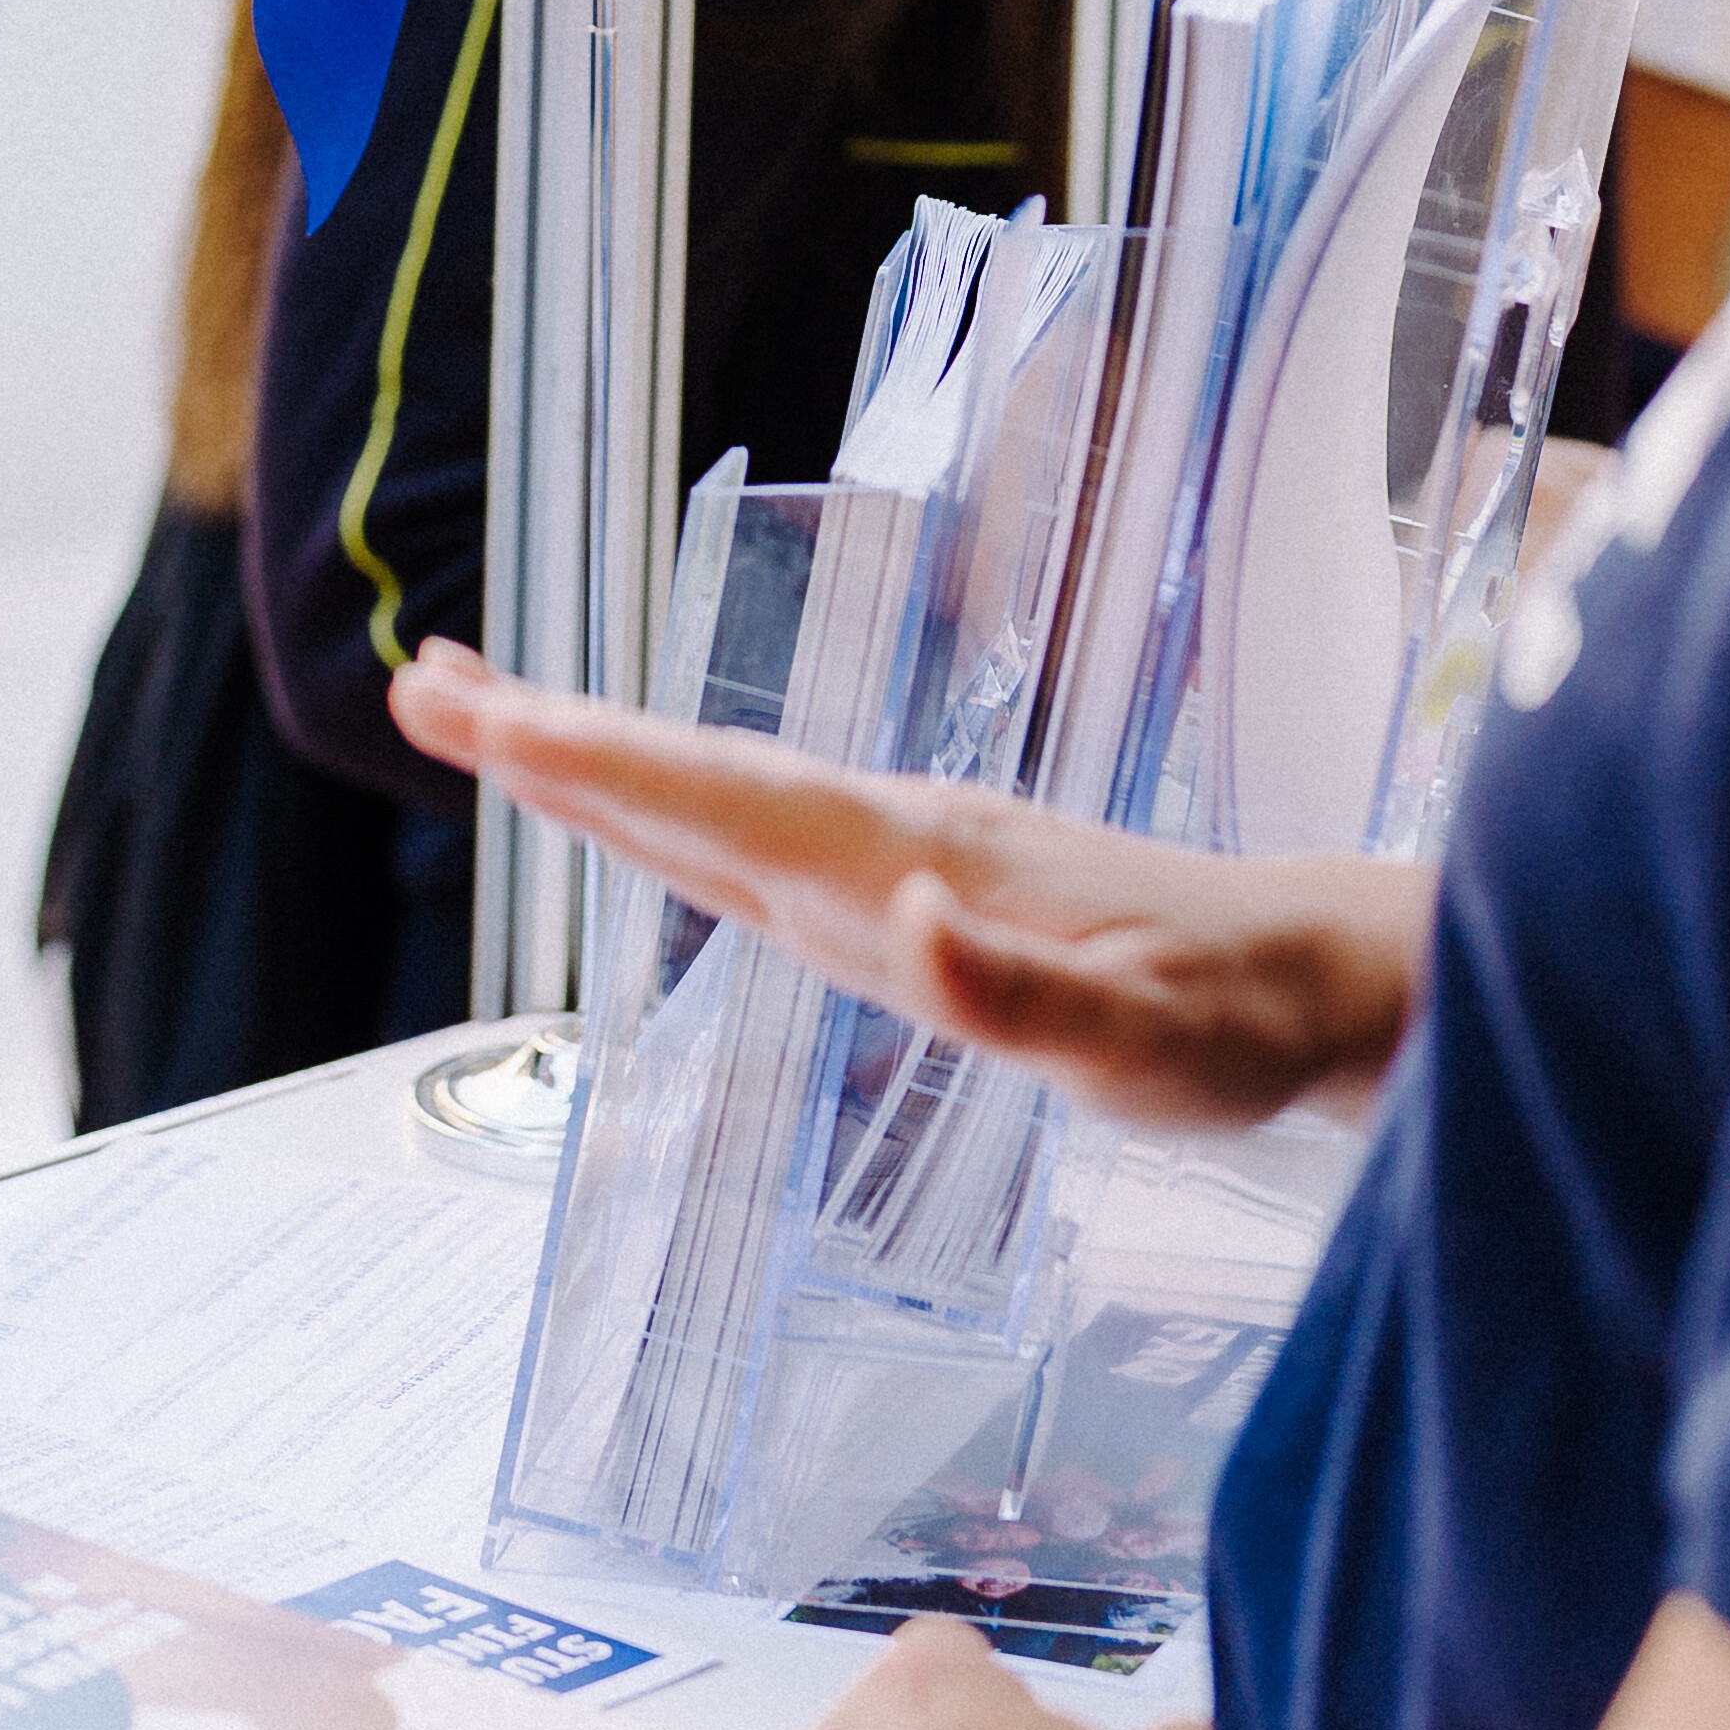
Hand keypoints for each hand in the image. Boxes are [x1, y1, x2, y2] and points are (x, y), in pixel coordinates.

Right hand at [393, 644, 1427, 1128]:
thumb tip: (907, 922)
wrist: (1313, 978)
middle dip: (550, 735)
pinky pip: (758, 840)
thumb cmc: (1232, 1026)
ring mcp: (894, 860)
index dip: (596, 763)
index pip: (723, 805)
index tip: (480, 716)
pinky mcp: (912, 890)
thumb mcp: (1147, 1044)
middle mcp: (885, 843)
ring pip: (712, 799)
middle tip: (416, 685)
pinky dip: (670, 809)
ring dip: (592, 757)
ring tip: (479, 714)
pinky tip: (630, 807)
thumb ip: (1026, 992)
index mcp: (911, 865)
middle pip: (690, 778)